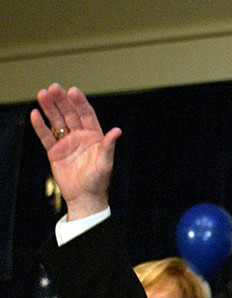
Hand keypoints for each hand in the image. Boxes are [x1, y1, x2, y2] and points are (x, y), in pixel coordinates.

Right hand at [30, 84, 120, 219]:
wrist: (84, 197)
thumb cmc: (98, 180)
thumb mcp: (105, 162)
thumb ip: (108, 145)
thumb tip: (117, 131)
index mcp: (94, 136)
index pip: (86, 114)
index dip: (79, 102)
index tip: (72, 90)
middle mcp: (80, 136)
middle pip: (69, 114)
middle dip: (62, 101)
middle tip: (53, 87)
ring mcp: (66, 142)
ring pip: (56, 121)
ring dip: (49, 108)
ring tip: (42, 94)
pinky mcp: (54, 151)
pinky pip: (46, 136)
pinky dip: (40, 126)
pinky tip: (35, 114)